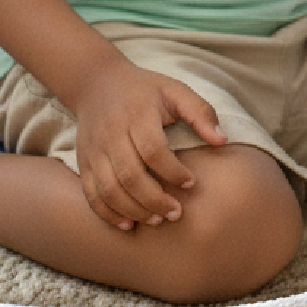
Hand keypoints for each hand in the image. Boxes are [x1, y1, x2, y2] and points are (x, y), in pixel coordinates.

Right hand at [72, 57, 226, 229]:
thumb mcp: (175, 90)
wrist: (96, 83)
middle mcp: (112, 134)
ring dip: (133, 210)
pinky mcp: (83, 162)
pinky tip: (129, 224)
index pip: (153, 150)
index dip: (173, 171)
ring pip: (109, 189)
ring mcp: (94, 150)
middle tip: (176, 213)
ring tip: (157, 220)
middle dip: (154, 199)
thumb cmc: (145, 90)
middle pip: (130, 175)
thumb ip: (200, 112)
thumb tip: (222, 141)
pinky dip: (108, 213)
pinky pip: (91, 194)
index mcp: (137, 114)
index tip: (191, 183)